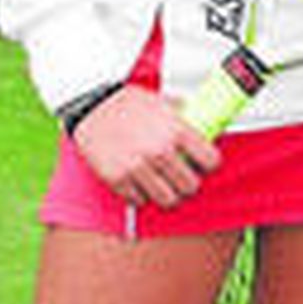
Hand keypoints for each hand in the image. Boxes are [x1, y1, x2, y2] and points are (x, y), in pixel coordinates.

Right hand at [71, 86, 221, 207]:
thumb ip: (182, 115)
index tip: (204, 165)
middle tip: (183, 178)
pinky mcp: (118, 179)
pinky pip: (140, 201)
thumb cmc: (126, 102)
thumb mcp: (161, 102)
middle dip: (189, 183)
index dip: (209, 164)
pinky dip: (142, 196)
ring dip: (168, 195)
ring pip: (168, 200)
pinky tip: (141, 183)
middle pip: (191, 186)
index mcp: (176, 130)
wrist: (91, 106)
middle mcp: (160, 151)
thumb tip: (201, 122)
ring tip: (164, 185)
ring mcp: (138, 167)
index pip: (210, 161)